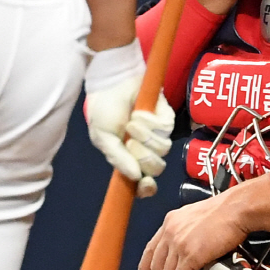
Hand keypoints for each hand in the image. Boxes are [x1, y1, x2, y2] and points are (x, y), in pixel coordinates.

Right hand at [85, 73, 174, 197]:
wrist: (112, 81)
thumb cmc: (104, 109)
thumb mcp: (103, 137)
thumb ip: (118, 158)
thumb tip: (134, 176)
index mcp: (129, 158)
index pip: (143, 182)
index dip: (146, 188)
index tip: (145, 184)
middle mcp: (146, 149)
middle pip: (156, 167)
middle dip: (142, 155)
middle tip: (129, 140)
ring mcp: (158, 134)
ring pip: (163, 148)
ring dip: (144, 135)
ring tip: (132, 121)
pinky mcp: (166, 118)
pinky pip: (166, 130)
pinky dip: (150, 122)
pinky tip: (140, 112)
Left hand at [138, 193, 249, 269]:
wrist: (236, 209)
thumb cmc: (225, 212)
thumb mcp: (196, 217)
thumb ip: (186, 232)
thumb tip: (189, 251)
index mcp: (170, 222)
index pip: (150, 248)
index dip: (145, 265)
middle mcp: (169, 232)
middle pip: (156, 265)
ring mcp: (178, 243)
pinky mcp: (190, 254)